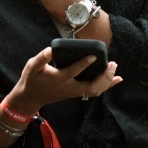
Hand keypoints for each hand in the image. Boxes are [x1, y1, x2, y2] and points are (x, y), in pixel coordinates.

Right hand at [6, 47, 121, 113]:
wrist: (30, 98)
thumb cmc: (32, 80)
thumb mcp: (32, 67)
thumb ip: (41, 58)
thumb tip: (50, 49)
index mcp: (58, 78)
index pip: (73, 72)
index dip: (83, 64)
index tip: (93, 56)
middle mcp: (69, 87)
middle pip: (91, 87)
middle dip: (104, 77)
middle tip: (112, 64)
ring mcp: (74, 92)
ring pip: (95, 91)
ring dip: (107, 81)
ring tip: (115, 69)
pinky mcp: (76, 93)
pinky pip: (94, 91)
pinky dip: (106, 86)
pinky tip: (116, 79)